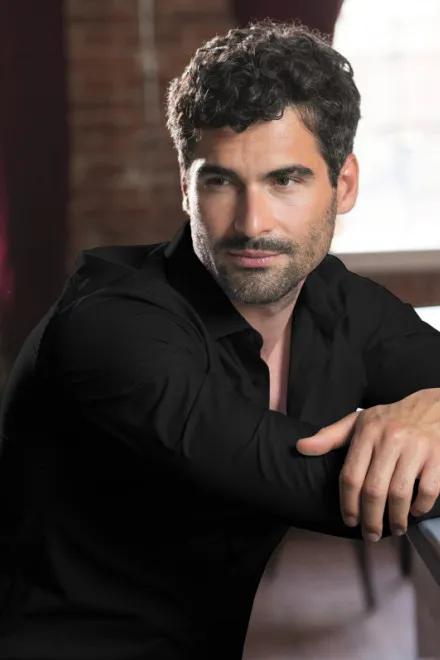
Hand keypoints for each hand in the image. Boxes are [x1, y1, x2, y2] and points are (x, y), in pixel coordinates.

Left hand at [296, 389, 439, 540]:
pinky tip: (414, 511)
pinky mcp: (437, 457)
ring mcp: (415, 449)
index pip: (350, 475)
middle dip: (370, 519)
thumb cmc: (391, 418)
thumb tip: (300, 447)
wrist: (434, 407)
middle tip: (370, 535)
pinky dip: (420, 507)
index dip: (347, 503)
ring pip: (399, 493)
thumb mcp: (358, 421)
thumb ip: (329, 436)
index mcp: (367, 432)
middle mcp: (390, 440)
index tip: (349, 520)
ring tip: (394, 528)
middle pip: (374, 490)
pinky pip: (427, 490)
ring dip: (395, 518)